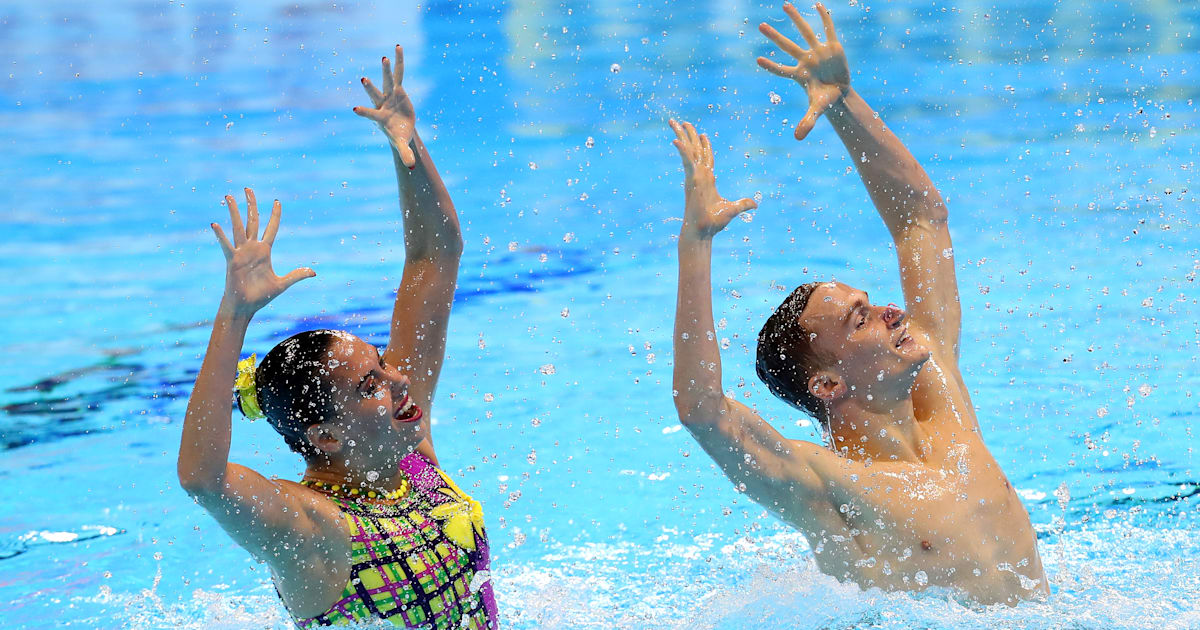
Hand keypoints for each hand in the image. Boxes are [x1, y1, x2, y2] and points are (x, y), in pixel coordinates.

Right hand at [210, 188, 315, 315]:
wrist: (246, 306)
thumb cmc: (261, 296)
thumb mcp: (282, 284)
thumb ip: (296, 275)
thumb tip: (313, 272)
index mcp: (265, 251)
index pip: (271, 228)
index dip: (274, 215)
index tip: (277, 201)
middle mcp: (252, 248)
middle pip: (252, 221)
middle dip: (251, 205)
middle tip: (248, 189)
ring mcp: (241, 253)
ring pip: (238, 227)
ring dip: (234, 212)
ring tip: (229, 197)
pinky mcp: (232, 260)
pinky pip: (226, 246)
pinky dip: (221, 236)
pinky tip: (215, 224)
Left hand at [354, 45, 417, 167]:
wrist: (401, 126)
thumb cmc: (398, 135)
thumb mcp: (402, 144)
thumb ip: (405, 153)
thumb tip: (411, 167)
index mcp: (380, 118)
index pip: (370, 115)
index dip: (364, 112)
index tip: (354, 109)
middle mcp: (382, 104)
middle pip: (375, 94)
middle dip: (370, 88)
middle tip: (363, 79)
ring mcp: (389, 95)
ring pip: (387, 80)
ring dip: (386, 70)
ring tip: (384, 57)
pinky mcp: (398, 89)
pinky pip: (399, 72)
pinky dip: (399, 61)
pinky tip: (398, 47)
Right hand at [669, 119, 756, 239]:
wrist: (703, 231)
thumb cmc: (714, 223)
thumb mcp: (732, 210)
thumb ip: (743, 204)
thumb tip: (755, 205)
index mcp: (707, 180)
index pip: (706, 158)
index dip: (704, 146)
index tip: (702, 134)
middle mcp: (699, 175)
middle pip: (694, 150)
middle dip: (688, 135)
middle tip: (681, 122)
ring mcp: (694, 176)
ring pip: (688, 150)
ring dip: (681, 135)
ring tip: (673, 122)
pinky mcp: (691, 180)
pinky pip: (686, 162)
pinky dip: (682, 151)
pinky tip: (676, 140)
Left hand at [757, 3, 848, 139]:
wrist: (840, 93)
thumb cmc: (825, 101)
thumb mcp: (817, 110)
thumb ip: (807, 122)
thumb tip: (798, 138)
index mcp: (799, 75)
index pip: (782, 70)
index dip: (771, 66)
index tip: (757, 60)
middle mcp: (806, 60)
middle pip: (787, 46)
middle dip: (775, 37)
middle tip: (760, 26)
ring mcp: (818, 52)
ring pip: (805, 32)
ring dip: (795, 19)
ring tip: (784, 5)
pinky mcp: (833, 47)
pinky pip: (828, 29)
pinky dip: (824, 17)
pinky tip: (817, 4)